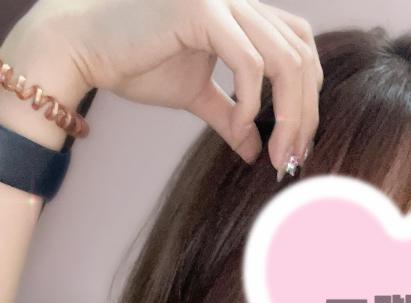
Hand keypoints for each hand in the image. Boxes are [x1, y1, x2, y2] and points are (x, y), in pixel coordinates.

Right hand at [19, 0, 322, 169]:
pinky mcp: (201, 10)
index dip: (308, 98)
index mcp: (242, 13)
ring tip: (276, 154)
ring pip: (284, 59)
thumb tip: (256, 151)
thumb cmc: (135, 64)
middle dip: (304, 114)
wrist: (82, 48)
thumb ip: (231, 117)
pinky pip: (248, 63)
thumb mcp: (196, 95)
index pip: (300, 49)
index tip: (297, 145)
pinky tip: (242, 127)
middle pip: (301, 56)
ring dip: (288, 115)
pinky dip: (252, 103)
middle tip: (293, 159)